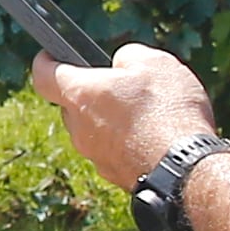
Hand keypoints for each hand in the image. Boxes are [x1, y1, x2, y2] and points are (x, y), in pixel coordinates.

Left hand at [37, 42, 217, 186]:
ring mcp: (94, 155)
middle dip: (92, 93)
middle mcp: (79, 128)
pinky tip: (154, 136)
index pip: (44, 75)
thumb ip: (128, 57)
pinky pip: (113, 151)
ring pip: (93, 130)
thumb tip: (122, 65)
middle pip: (72, 104)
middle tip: (121, 85)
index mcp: (80, 94)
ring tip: (147, 112)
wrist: (186, 169)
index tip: (50, 56)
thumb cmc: (168, 111)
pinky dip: (127, 142)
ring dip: (111, 119)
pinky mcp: (114, 174)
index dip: (46, 62)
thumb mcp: (154, 63)